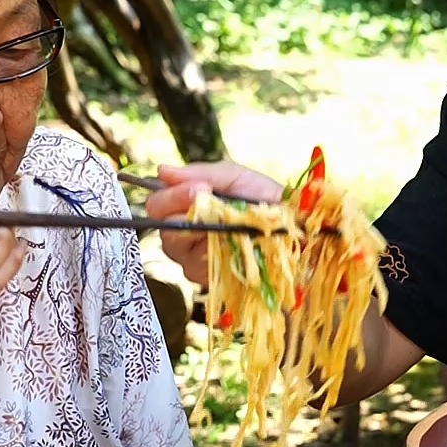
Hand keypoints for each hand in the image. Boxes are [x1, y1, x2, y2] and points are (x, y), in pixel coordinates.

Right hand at [145, 162, 282, 283]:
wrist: (290, 226)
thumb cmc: (260, 197)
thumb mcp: (233, 177)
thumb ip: (199, 173)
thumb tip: (162, 171)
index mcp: (183, 205)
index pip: (157, 203)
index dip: (172, 195)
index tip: (199, 188)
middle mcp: (180, 232)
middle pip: (161, 225)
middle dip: (182, 209)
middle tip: (209, 201)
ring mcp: (189, 257)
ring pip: (175, 245)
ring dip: (202, 230)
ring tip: (227, 223)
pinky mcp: (202, 276)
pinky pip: (195, 265)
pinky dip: (214, 251)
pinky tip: (232, 244)